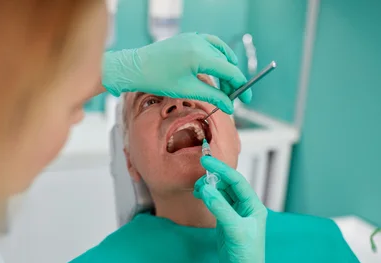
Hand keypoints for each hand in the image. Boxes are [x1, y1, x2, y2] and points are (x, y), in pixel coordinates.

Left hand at [102, 33, 250, 113]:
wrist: (135, 67)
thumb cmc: (157, 78)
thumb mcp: (188, 90)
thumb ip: (212, 96)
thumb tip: (229, 106)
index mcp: (201, 55)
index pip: (230, 70)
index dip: (240, 87)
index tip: (245, 100)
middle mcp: (200, 42)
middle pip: (227, 62)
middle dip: (231, 81)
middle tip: (230, 98)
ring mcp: (194, 38)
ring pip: (220, 53)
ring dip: (224, 69)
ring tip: (222, 86)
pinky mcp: (187, 38)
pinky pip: (210, 44)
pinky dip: (216, 56)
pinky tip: (214, 68)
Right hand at [193, 156, 266, 262]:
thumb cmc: (245, 255)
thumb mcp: (233, 229)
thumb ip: (220, 207)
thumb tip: (206, 188)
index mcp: (254, 206)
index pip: (237, 181)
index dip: (222, 169)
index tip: (205, 161)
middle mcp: (247, 208)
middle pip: (229, 185)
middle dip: (214, 178)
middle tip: (198, 178)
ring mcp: (236, 215)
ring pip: (222, 193)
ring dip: (210, 188)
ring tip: (197, 189)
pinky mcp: (227, 223)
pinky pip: (217, 203)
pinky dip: (209, 197)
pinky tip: (201, 196)